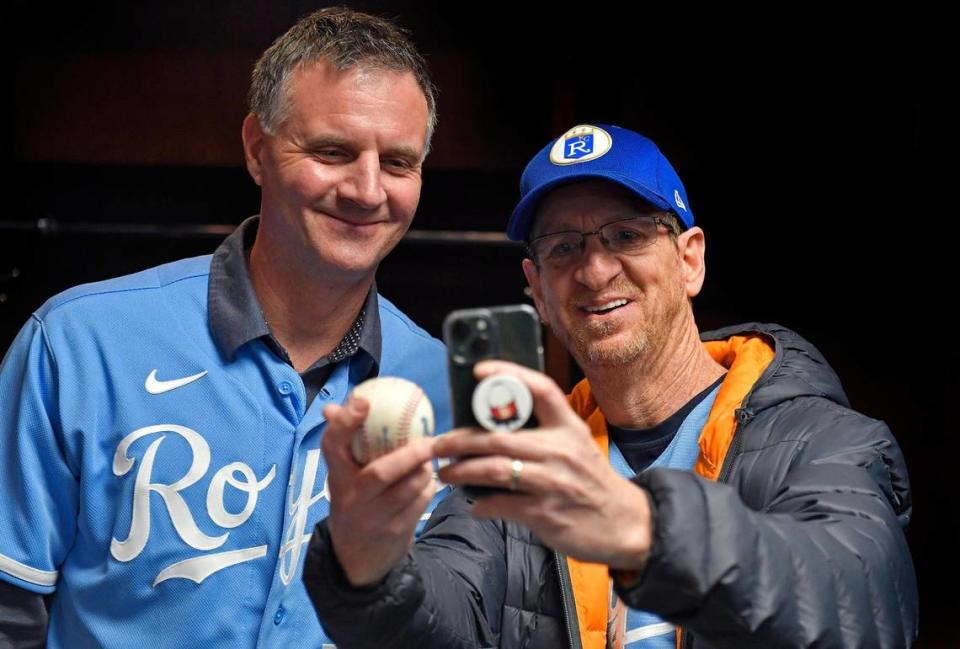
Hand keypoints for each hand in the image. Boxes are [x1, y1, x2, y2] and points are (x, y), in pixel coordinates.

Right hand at [321, 395, 436, 585]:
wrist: (354, 562)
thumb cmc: (353, 504)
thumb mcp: (343, 478)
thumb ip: (346, 443)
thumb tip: (342, 404)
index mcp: (336, 477)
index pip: (332, 446)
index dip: (345, 423)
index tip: (363, 401)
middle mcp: (350, 499)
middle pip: (380, 473)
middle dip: (409, 454)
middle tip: (428, 440)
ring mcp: (372, 519)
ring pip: (406, 489)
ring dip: (424, 471)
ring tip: (430, 460)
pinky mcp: (394, 533)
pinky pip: (419, 504)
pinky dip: (428, 488)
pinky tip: (428, 481)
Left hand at [433, 361, 652, 569]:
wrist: (626, 524)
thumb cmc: (591, 482)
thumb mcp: (576, 446)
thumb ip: (544, 432)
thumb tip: (493, 425)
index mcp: (568, 427)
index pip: (540, 389)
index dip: (509, 374)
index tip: (479, 371)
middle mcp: (560, 450)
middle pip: (499, 436)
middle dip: (460, 440)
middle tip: (437, 444)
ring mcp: (553, 482)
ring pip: (494, 469)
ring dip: (461, 471)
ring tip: (445, 474)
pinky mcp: (545, 513)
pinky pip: (501, 503)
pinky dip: (480, 504)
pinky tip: (473, 504)